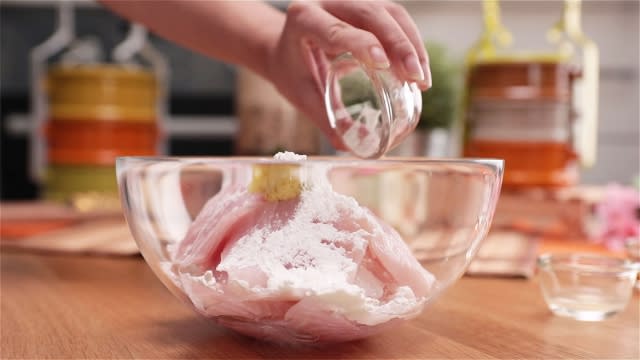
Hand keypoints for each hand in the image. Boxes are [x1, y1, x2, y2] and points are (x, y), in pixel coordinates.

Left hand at [265, 0, 429, 148]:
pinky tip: (419, 70)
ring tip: (421, 80)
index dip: (361, 43)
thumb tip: (357, 147)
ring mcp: (352, 0)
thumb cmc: (292, 71)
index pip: (336, 29)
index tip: (382, 64)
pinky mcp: (370, 5)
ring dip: (411, 46)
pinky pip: (397, 18)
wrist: (286, 47)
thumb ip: (326, 119)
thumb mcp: (301, 94)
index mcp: (303, 19)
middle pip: (371, 15)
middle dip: (398, 45)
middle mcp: (328, 1)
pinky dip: (412, 43)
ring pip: (390, 14)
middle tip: (414, 78)